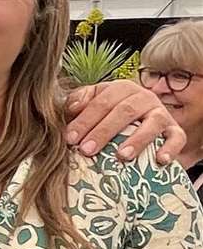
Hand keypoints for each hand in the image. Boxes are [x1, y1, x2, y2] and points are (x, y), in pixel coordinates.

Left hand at [65, 80, 185, 163]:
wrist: (143, 117)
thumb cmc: (110, 112)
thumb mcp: (94, 101)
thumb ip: (80, 101)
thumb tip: (73, 107)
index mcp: (122, 88)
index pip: (101, 102)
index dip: (84, 120)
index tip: (71, 138)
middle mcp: (144, 98)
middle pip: (124, 111)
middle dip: (103, 132)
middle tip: (87, 150)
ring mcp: (162, 113)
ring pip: (152, 123)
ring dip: (138, 139)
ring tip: (122, 155)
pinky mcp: (175, 129)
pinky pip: (177, 137)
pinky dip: (170, 148)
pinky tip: (160, 159)